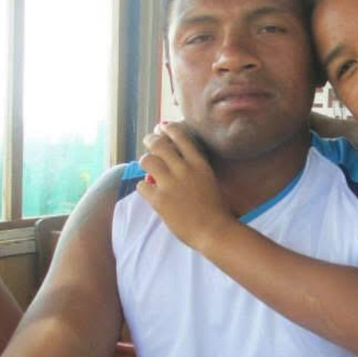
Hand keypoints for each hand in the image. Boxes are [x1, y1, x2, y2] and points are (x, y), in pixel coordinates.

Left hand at [137, 121, 232, 251]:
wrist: (213, 230)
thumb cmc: (215, 208)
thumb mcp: (208, 180)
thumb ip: (193, 168)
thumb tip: (175, 160)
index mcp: (198, 164)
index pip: (180, 137)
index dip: (169, 129)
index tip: (162, 127)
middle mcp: (184, 169)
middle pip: (159, 145)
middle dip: (151, 140)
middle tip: (148, 140)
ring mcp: (170, 183)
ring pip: (147, 160)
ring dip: (145, 162)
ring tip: (147, 166)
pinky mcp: (159, 199)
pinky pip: (142, 185)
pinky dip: (144, 187)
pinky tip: (149, 192)